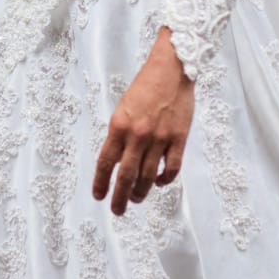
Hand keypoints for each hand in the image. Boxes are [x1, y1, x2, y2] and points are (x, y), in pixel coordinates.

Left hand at [93, 28, 193, 216]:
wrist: (172, 68)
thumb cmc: (146, 86)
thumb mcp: (124, 108)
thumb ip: (120, 135)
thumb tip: (118, 162)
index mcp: (119, 125)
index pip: (106, 162)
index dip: (101, 183)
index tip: (99, 196)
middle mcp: (138, 135)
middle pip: (127, 176)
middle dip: (120, 198)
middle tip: (118, 210)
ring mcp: (160, 138)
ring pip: (149, 177)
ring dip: (141, 192)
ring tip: (137, 199)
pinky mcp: (179, 138)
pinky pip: (172, 168)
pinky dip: (165, 180)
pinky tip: (159, 182)